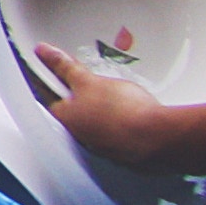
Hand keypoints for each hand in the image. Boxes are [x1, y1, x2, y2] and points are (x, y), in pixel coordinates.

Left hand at [32, 46, 182, 164]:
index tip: (55, 68)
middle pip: (74, 109)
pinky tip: (130, 112)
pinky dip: (120, 121)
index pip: (49, 96)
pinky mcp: (124, 151)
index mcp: (65, 120)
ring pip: (96, 121)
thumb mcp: (89, 81)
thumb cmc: (123, 111)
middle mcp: (80, 137)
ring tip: (115, 94)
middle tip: (89, 80)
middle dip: (79, 94)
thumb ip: (65, 67)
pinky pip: (117, 132)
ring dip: (101, 109)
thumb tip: (44, 53)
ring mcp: (103, 147)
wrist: (160, 136)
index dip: (52, 79)